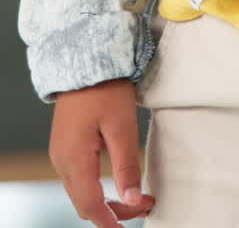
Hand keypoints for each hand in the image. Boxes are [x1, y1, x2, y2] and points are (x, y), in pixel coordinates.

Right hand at [49, 78, 155, 225]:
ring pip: (80, 192)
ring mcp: (60, 153)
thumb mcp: (122, 126)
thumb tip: (132, 199)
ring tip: (136, 196)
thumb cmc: (105, 89)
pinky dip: (96, 187)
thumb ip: (126, 165)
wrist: (85, 60)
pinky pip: (78, 177)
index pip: (91, 205)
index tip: (134, 225)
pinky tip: (115, 181)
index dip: (113, 221)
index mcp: (74, 159)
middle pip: (84, 203)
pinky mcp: (65, 146)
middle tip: (144, 205)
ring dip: (106, 200)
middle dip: (113, 212)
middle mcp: (62, 161)